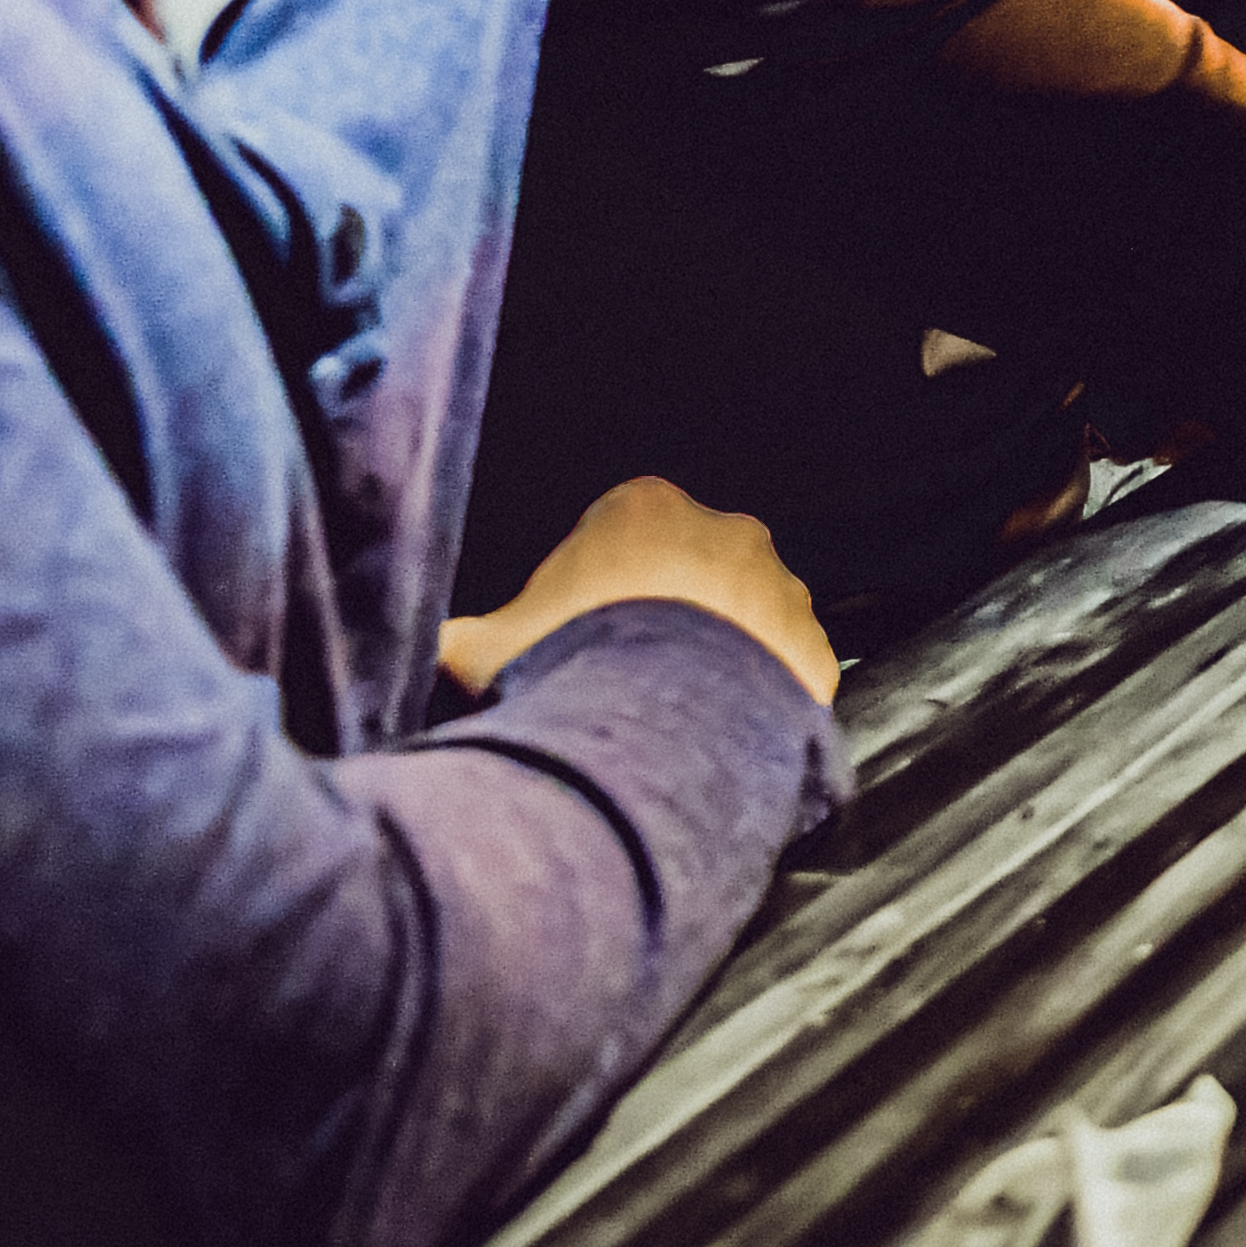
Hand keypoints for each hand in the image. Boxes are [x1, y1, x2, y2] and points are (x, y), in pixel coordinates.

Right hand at [439, 475, 839, 704]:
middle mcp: (728, 531)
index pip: (620, 536)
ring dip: (718, 658)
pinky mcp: (815, 648)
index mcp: (645, 507)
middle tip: (623, 682)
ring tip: (674, 721)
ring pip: (747, 619)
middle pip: (690, 572)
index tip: (575, 642)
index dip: (594, 592)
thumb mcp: (479, 649)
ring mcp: (782, 588)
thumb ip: (458, 637)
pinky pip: (787, 674)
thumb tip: (430, 649)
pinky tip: (722, 740)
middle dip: (663, 619)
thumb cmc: (560, 668)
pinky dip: (760, 701)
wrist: (655, 732)